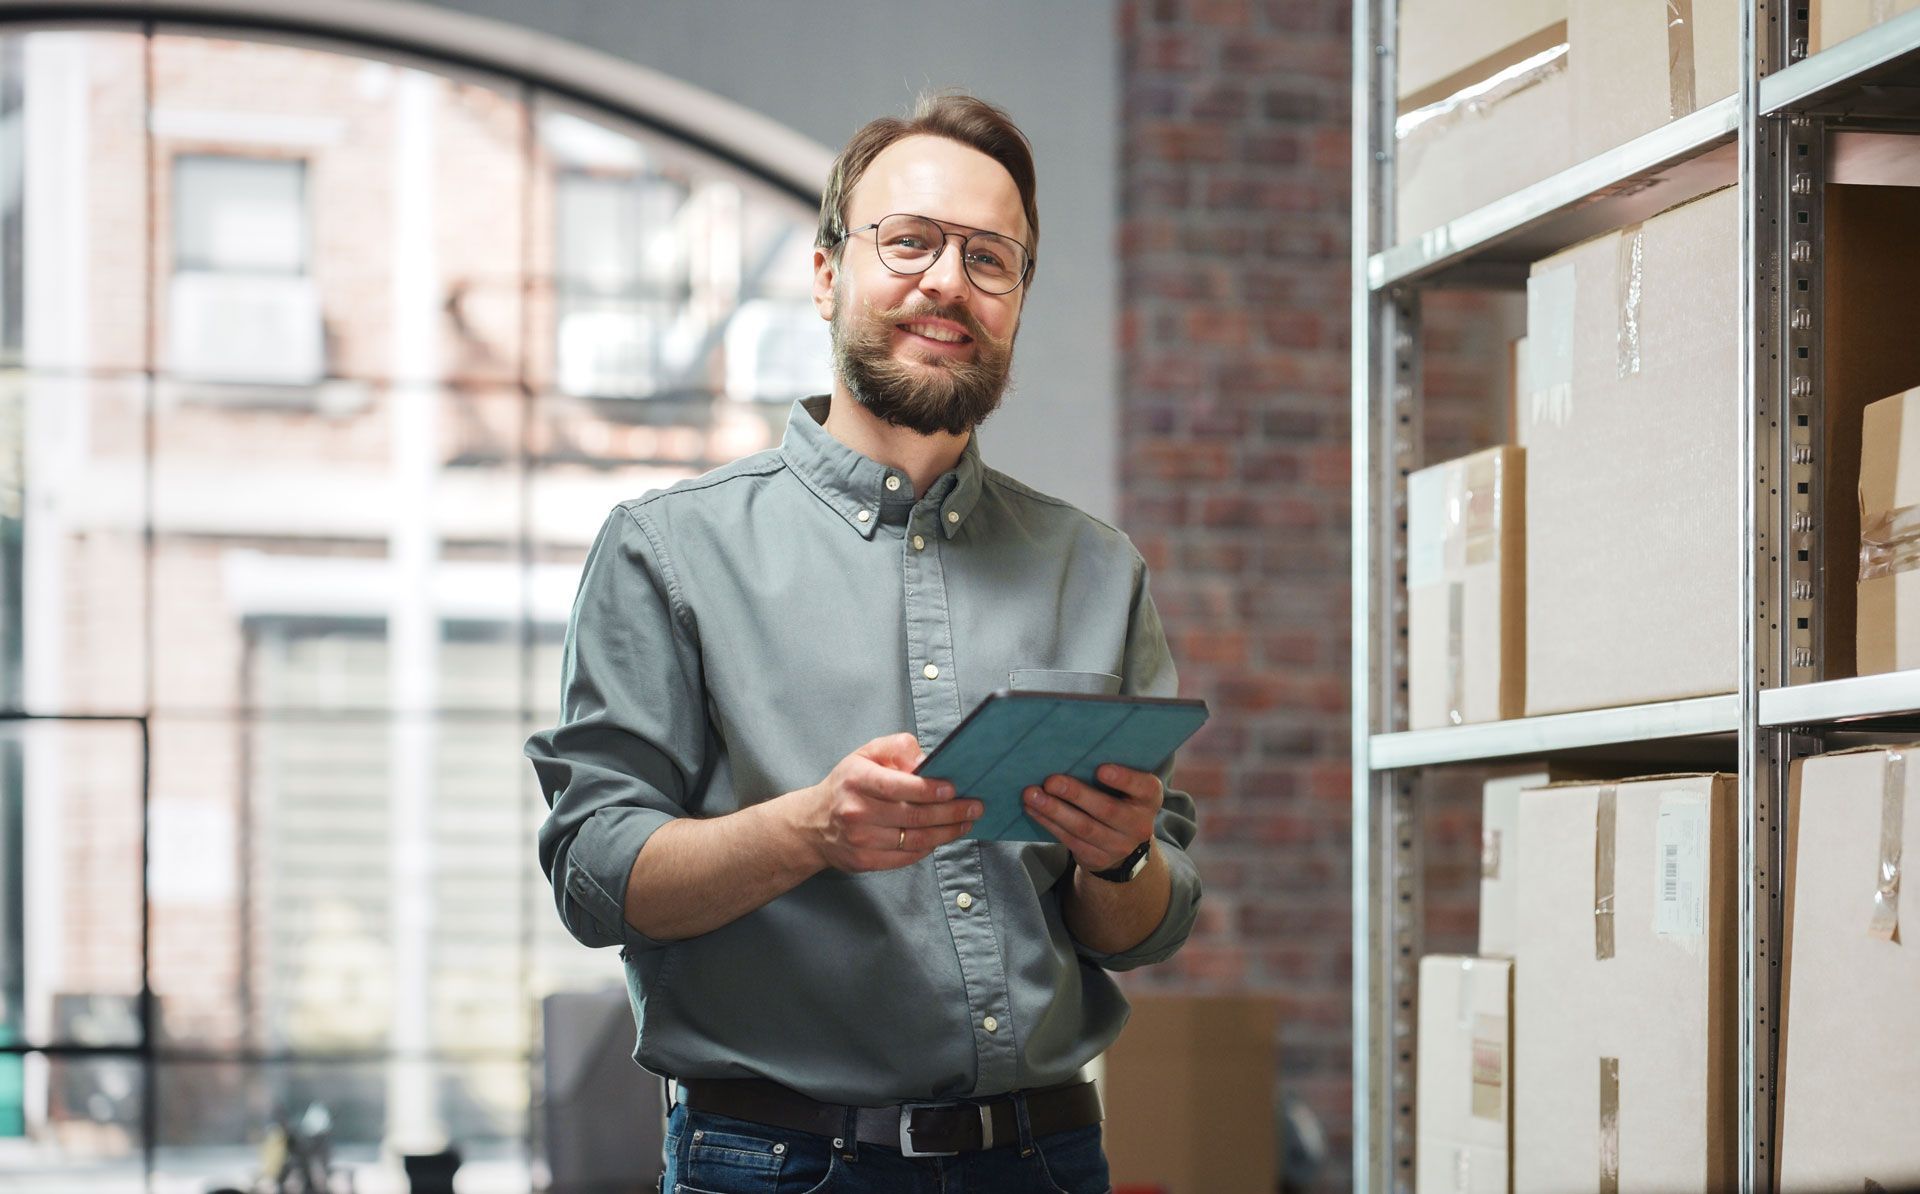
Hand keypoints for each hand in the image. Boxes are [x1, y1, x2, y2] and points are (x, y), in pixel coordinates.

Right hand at [795, 733, 982, 872]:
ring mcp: (860, 840)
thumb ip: (897, 748)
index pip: (898, 786)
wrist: (813, 824)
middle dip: (950, 812)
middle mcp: (856, 811)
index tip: (954, 789)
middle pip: (913, 816)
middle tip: (974, 807)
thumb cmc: (847, 784)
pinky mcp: (865, 861)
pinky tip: (942, 837)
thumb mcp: (865, 754)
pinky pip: (906, 857)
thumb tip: (926, 761)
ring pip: (915, 840)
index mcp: (857, 779)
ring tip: (966, 823)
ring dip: (946, 833)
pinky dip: (929, 848)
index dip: (929, 789)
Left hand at [1021, 763, 1163, 871]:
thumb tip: (1072, 748)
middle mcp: (1138, 824)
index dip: (1124, 779)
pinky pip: (1069, 839)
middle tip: (1051, 781)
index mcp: (1149, 798)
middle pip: (1106, 810)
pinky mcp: (1096, 857)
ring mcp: (1118, 845)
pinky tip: (1032, 809)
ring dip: (1054, 810)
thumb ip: (1114, 772)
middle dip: (1076, 794)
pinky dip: (1048, 822)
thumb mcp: (1129, 788)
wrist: (1124, 846)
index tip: (1101, 769)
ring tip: (1031, 795)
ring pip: (1083, 827)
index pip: (1143, 787)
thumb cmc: (1121, 800)